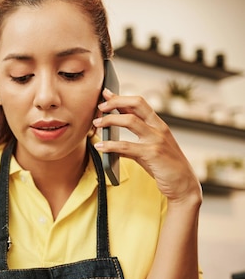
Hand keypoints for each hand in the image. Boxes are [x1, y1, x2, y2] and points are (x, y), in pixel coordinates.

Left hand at [93, 89, 201, 205]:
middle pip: (137, 104)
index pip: (139, 104)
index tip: (106, 93)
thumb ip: (132, 143)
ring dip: (110, 120)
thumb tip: (112, 139)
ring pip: (130, 121)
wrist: (183, 184)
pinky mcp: (153, 153)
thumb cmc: (165, 167)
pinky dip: (110, 145)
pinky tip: (100, 146)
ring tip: (96, 124)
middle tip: (100, 107)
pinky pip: (127, 146)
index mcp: (158, 125)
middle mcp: (158, 128)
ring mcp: (156, 140)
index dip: (121, 97)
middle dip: (116, 102)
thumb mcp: (148, 151)